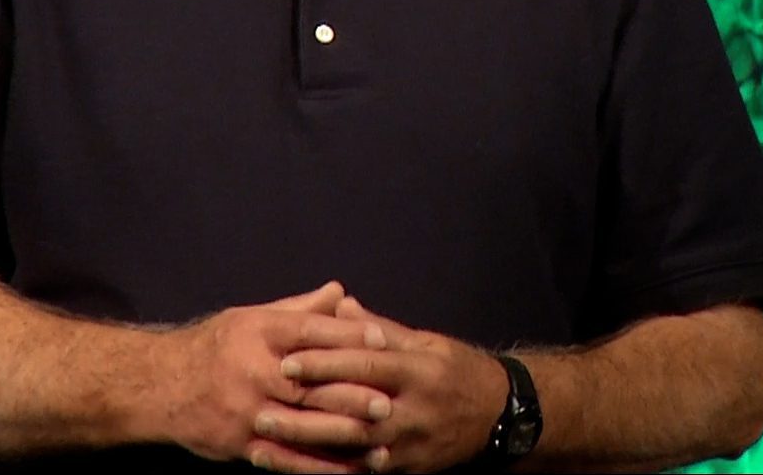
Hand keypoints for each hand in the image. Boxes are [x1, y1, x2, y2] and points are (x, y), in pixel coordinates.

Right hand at [159, 281, 393, 472]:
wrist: (159, 386)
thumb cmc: (215, 347)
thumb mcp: (252, 318)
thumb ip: (299, 310)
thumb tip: (340, 292)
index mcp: (258, 332)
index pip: (309, 331)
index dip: (347, 334)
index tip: (382, 340)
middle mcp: (253, 371)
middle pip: (309, 384)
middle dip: (350, 396)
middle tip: (387, 403)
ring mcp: (247, 412)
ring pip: (302, 427)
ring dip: (343, 438)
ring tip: (381, 444)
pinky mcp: (242, 444)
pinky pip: (287, 461)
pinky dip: (321, 469)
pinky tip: (350, 472)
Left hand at [257, 296, 508, 472]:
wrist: (501, 417)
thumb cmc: (458, 371)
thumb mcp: (427, 342)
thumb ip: (380, 328)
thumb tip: (338, 304)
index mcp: (418, 369)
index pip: (366, 364)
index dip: (326, 363)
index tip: (286, 361)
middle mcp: (414, 409)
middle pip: (352, 412)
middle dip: (306, 412)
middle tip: (261, 407)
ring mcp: (411, 444)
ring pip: (352, 449)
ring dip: (307, 448)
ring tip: (266, 443)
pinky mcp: (408, 469)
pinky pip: (362, 472)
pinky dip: (327, 472)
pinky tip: (295, 469)